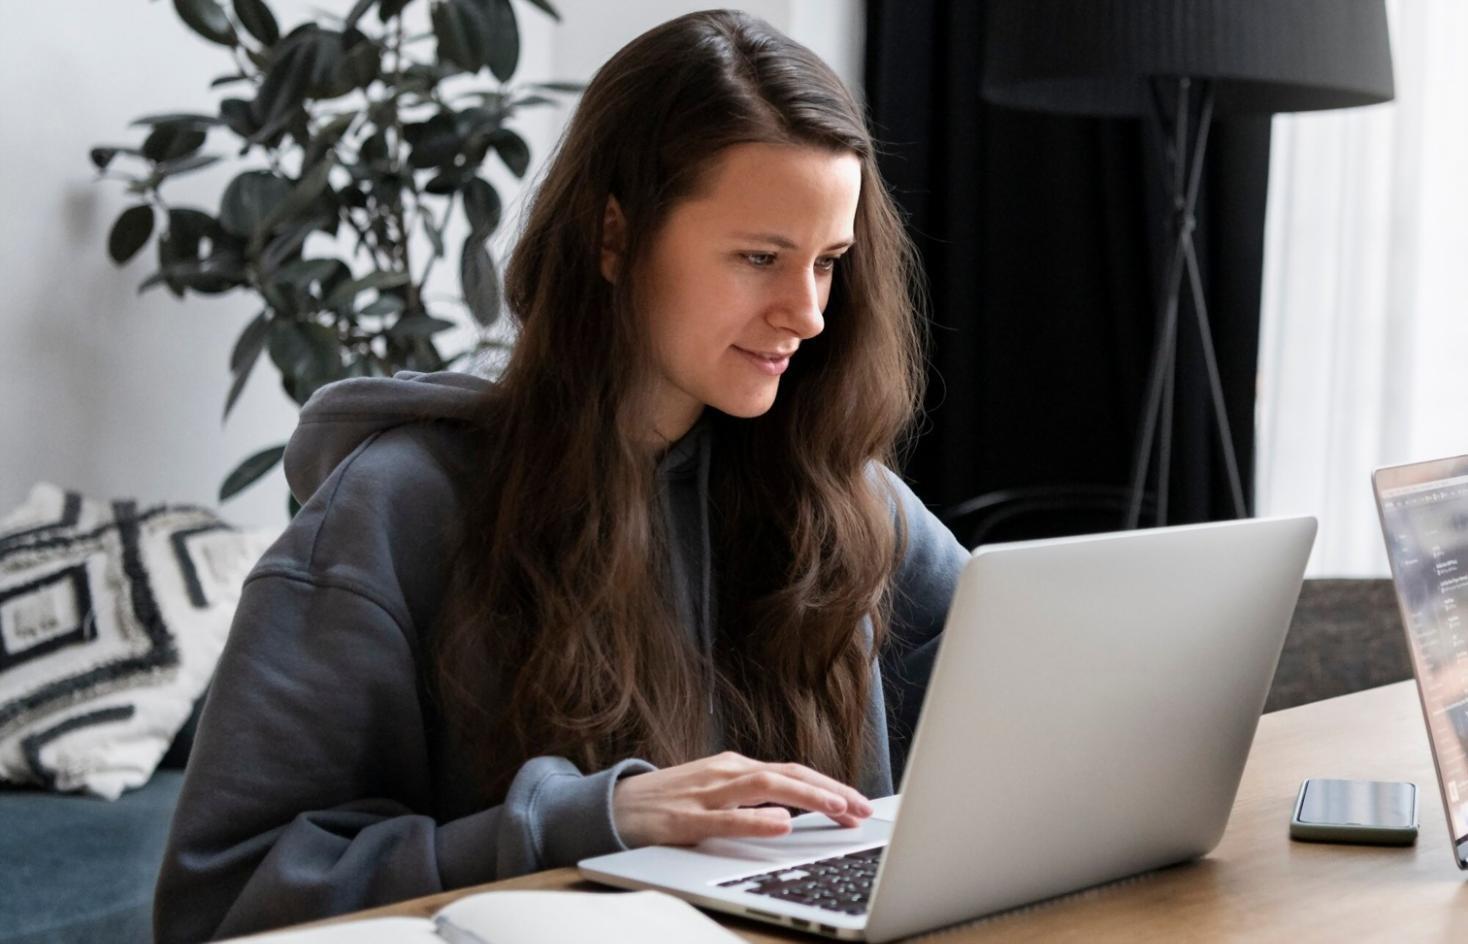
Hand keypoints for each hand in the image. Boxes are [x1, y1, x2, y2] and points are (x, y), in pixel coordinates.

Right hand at [612, 751, 874, 847]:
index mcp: (735, 767)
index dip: (829, 786)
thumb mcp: (715, 792)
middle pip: (789, 774)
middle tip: (862, 808)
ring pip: (766, 787)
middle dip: (830, 790)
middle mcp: (726, 772)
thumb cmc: (669, 801)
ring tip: (838, 808)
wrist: (614, 805)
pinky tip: (782, 824)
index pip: (793, 772)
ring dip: (807, 796)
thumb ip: (751, 797)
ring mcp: (707, 793)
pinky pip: (728, 818)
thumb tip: (793, 809)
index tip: (858, 803)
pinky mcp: (687, 819)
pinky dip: (757, 820)